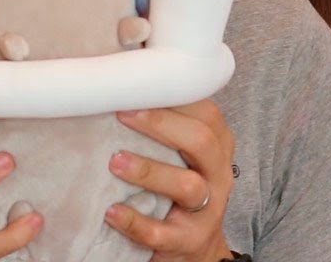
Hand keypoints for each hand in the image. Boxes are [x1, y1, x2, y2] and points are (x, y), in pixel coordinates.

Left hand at [105, 100, 235, 261]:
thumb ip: (169, 125)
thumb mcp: (185, 154)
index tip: (138, 86)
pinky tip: (112, 211)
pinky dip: (135, 221)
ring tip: (114, 162)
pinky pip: (163, 232)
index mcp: (218, 145)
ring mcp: (208, 209)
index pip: (206, 113)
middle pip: (201, 142)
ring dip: (149, 170)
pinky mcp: (189, 240)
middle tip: (122, 114)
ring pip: (187, 186)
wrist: (196, 244)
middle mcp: (218, 174)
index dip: (174, 97)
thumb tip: (125, 88)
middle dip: (160, 124)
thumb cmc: (181, 186)